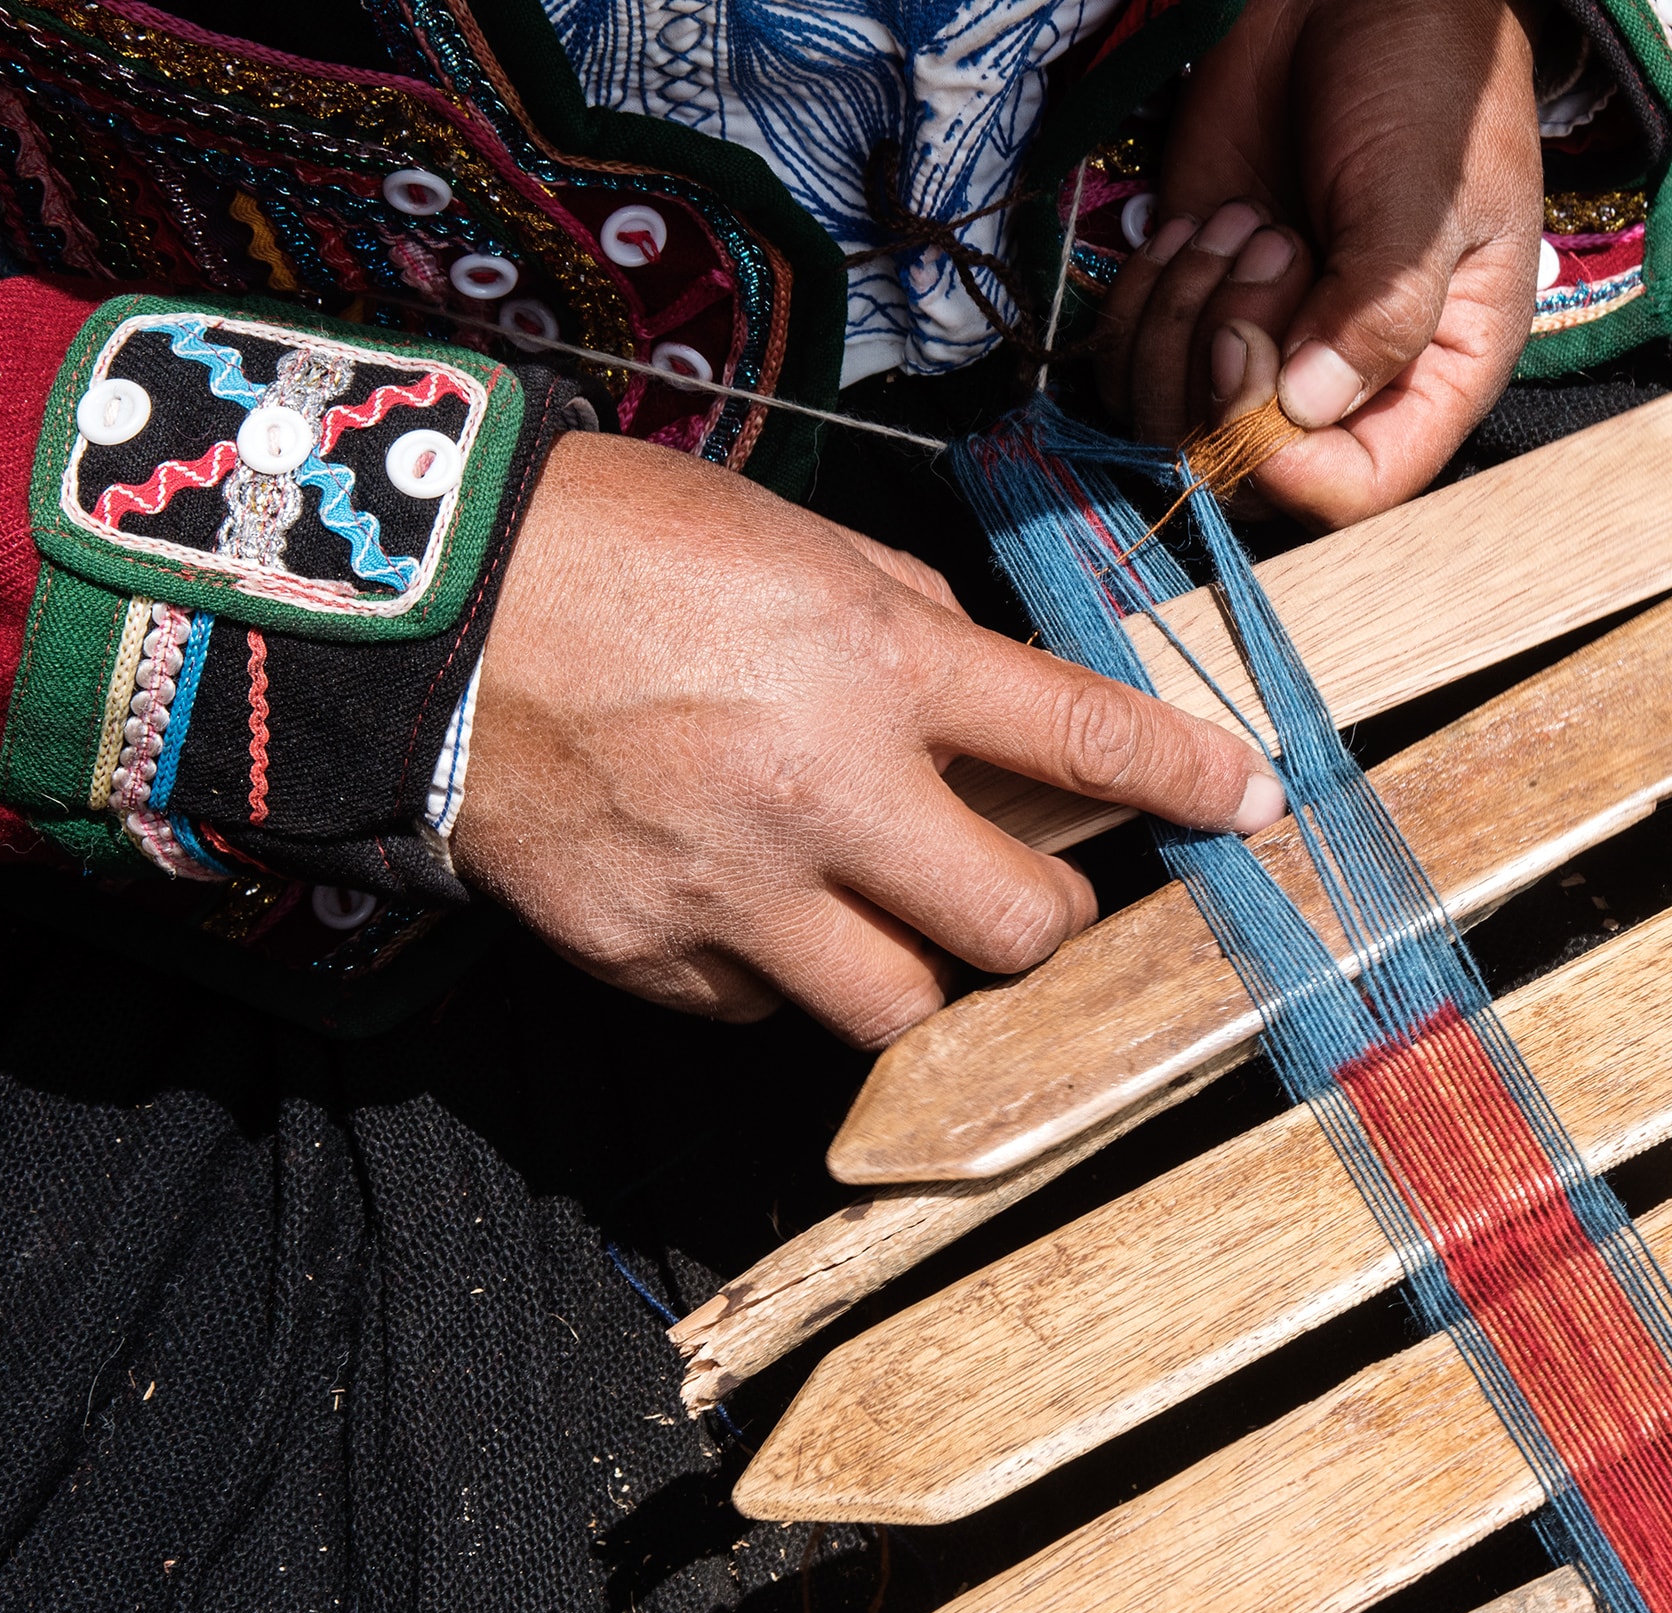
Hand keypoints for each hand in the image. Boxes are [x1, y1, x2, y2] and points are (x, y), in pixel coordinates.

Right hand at [455, 430, 1282, 1046]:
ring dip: (921, 970)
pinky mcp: (652, 957)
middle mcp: (829, 793)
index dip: (1197, 780)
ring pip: (904, 1009)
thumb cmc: (612, 542)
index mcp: (880, 664)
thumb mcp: (797, 544)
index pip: (1091, 739)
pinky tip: (748, 908)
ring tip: (879, 911)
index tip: (1255, 804)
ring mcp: (738, 892)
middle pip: (1023, 929)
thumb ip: (914, 630)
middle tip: (1026, 885)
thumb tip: (992, 706)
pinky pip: (764, 1010)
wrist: (416, 608)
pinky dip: (780, 975)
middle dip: (1050, 918)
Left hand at [1090, 0, 1544, 526]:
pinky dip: (1142, 297)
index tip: (1252, 361)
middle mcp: (1342, 381)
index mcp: (1433, 376)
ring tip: (1245, 222)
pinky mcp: (1193, 297)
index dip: (1286, 457)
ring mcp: (1261, 342)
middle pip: (1247, 469)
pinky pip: (1131, 360)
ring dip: (1184, 319)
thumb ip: (1379, 310)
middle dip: (1226, 369)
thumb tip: (1306, 409)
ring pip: (1172, 419)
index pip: (1356, 489)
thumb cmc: (1428, 84)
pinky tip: (1199, 223)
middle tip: (1269, 245)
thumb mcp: (1426, 195)